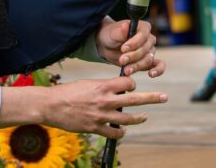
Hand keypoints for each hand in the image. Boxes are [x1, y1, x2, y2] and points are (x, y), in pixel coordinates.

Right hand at [43, 77, 167, 138]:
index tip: (131, 86)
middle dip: (152, 97)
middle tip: (165, 97)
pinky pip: (114, 133)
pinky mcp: (95, 128)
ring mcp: (101, 116)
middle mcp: (105, 100)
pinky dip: (120, 133)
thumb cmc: (68, 92)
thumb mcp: (88, 83)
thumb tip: (115, 89)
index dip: (132, 84)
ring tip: (145, 116)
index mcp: (103, 86)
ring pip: (128, 119)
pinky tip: (123, 131)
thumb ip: (103, 87)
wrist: (51, 105)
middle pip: (135, 99)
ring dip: (139, 118)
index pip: (128, 84)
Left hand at [95, 18, 165, 77]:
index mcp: (143, 28)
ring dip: (137, 66)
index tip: (123, 49)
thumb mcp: (113, 32)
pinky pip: (159, 65)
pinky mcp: (149, 61)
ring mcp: (150, 51)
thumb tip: (126, 26)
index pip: (143, 35)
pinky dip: (158, 70)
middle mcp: (149, 39)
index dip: (134, 43)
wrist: (109, 45)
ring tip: (126, 71)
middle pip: (145, 50)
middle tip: (121, 60)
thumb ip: (120, 31)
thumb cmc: (112, 35)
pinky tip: (151, 74)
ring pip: (148, 60)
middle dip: (133, 57)